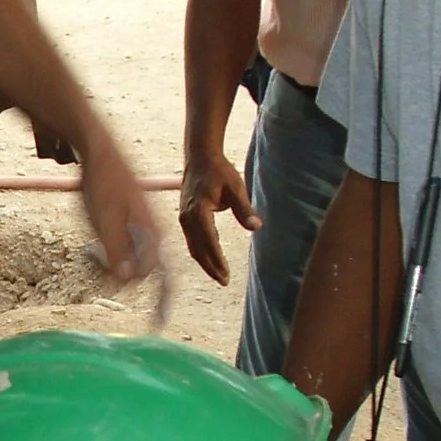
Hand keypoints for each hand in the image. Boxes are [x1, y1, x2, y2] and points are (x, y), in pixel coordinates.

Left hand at [76, 138, 170, 314]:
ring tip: (88, 248)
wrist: (99, 152)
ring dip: (108, 263)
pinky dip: (106, 253)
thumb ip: (115, 251)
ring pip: (127, 260)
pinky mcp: (129, 222)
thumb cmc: (102, 185)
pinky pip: (121, 248)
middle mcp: (152, 234)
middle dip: (117, 276)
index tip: (159, 324)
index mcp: (153, 235)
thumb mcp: (103, 220)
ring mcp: (140, 228)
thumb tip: (127, 280)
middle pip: (139, 273)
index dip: (163, 303)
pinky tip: (91, 245)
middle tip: (91, 255)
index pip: (164, 278)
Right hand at [177, 147, 260, 287]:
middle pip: (197, 249)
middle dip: (210, 266)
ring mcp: (183, 218)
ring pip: (193, 247)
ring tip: (218, 275)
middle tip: (224, 281)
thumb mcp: (236, 187)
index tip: (225, 274)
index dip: (216, 259)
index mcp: (198, 210)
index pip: (208, 241)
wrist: (200, 158)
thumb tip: (256, 227)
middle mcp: (187, 217)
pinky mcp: (184, 218)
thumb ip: (245, 208)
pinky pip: (192, 240)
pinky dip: (200, 252)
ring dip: (205, 262)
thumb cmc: (219, 171)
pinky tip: (209, 259)